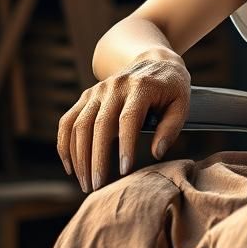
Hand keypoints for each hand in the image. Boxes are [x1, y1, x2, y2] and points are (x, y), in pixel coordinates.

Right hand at [57, 51, 190, 193]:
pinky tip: (71, 167)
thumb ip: (171, 128)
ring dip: (79, 156)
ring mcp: (97, 91)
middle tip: (97, 186)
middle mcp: (114, 87)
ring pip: (79, 125)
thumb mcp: (181, 104)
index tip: (125, 171)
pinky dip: (65, 144)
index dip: (125, 146)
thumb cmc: (172, 88)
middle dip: (96, 158)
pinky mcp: (87, 97)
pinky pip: (68, 121)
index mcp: (140, 87)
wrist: (154, 61)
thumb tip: (156, 153)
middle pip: (98, 125)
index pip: (128, 119)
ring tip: (85, 183)